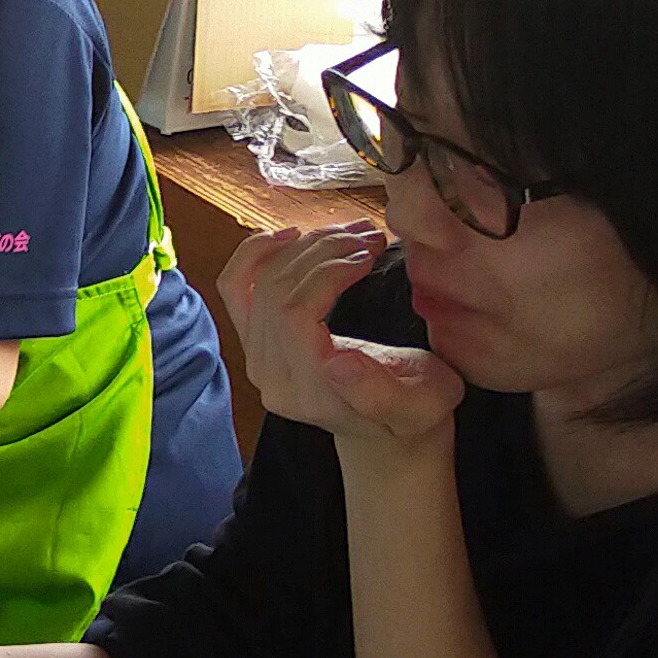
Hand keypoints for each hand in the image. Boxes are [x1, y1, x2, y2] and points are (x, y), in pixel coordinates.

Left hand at [218, 224, 465, 450]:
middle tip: (370, 236)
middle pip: (274, 293)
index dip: (326, 274)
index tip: (370, 254)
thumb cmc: (414, 409)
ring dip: (304, 246)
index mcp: (306, 391)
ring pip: (258, 283)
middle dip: (322, 252)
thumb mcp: (420, 405)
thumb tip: (335, 363)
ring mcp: (256, 355)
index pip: (293, 315)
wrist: (387, 424)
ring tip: (351, 233)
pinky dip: (256, 254)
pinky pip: (236, 287)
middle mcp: (268, 375)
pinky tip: (290, 234)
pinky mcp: (254, 338)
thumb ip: (378, 393)